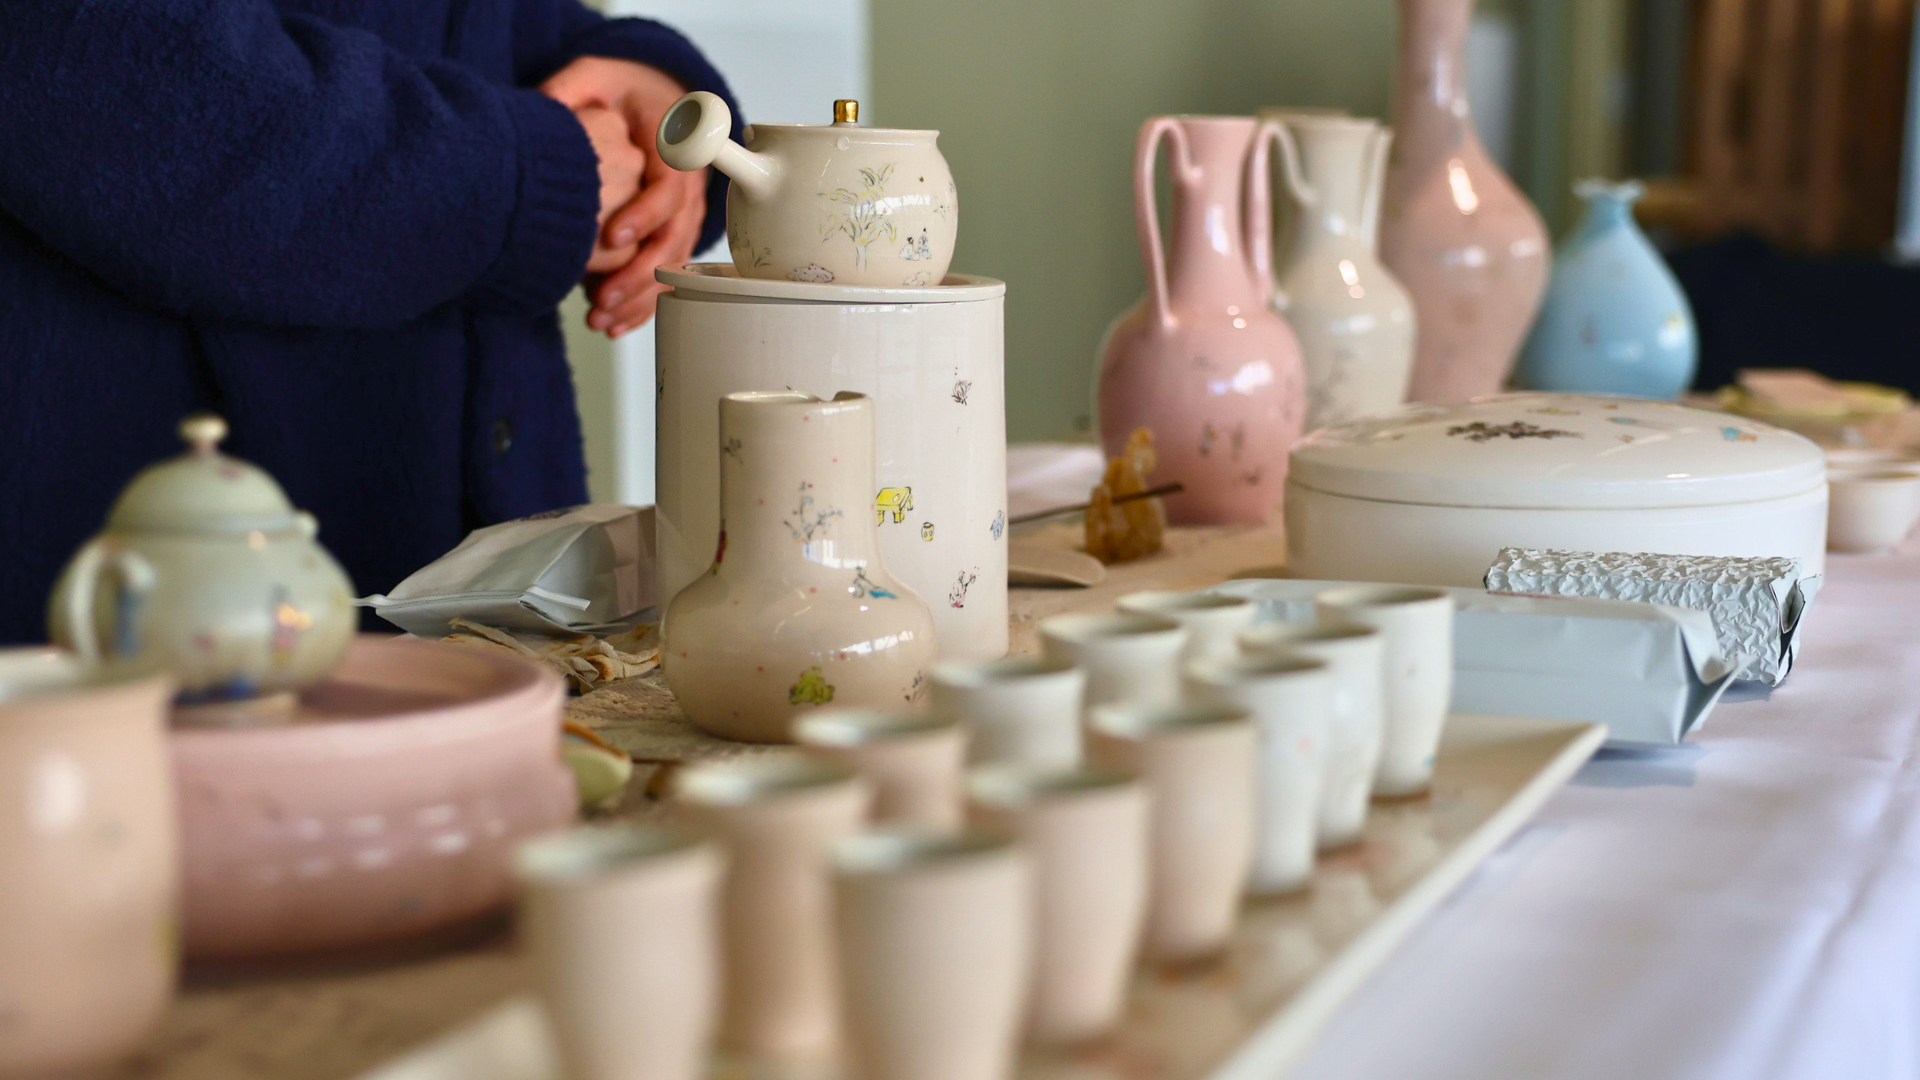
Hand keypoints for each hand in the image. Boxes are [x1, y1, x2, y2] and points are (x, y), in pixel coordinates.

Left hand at [542, 57, 710, 335]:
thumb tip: (545, 108)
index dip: (644, 215)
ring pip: (675, 267)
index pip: (669, 187)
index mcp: (673, 146)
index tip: (610, 238)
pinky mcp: (676, 236)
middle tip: (601, 297)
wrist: (658, 103)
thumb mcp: (595, 76)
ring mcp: (686, 215)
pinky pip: (669, 277)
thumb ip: (572, 88)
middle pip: (675, 239)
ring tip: (600, 320)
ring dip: (640, 299)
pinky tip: (614, 326)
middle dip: (639, 274)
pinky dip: (644, 305)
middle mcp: (687, 185)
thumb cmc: (623, 93)